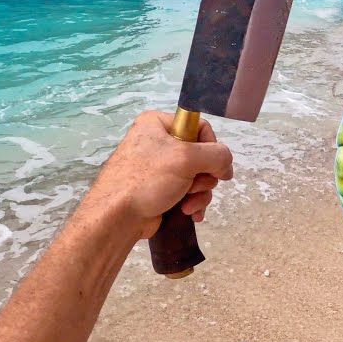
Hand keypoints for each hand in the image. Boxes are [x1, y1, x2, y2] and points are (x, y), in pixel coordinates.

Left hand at [85, 110, 233, 239]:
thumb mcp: (186, 159)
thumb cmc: (147, 179)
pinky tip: (189, 213)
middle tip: (194, 188)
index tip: (213, 167)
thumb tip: (226, 167)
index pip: (200, 127)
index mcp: (157, 124)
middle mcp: (157, 142)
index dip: (210, 148)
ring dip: (199, 193)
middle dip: (203, 177)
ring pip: (197, 176)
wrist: (116, 217)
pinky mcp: (159, 189)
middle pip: (201, 155)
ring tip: (188, 205)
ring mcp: (158, 168)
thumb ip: (217, 155)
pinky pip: (187, 191)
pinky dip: (192, 202)